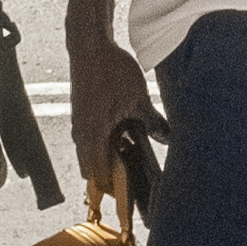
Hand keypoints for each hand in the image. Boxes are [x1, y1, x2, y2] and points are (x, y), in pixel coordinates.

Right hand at [66, 27, 155, 204]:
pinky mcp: (81, 115)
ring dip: (106, 160)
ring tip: (128, 161)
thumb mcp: (138, 98)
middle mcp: (82, 134)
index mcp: (93, 136)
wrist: (89, 46)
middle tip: (130, 182)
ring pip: (90, 154)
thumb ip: (152, 121)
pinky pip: (89, 140)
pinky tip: (120, 138)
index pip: (99, 175)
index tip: (127, 199)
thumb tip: (168, 138)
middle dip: (109, 178)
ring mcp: (79, 124)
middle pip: (92, 168)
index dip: (112, 189)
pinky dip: (102, 145)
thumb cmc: (111, 71)